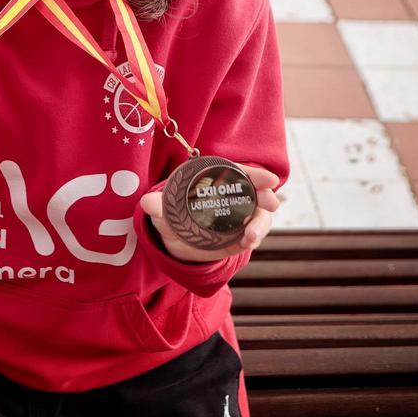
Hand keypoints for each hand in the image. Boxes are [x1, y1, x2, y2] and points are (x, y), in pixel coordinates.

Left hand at [139, 164, 279, 262]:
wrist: (175, 240)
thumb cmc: (171, 215)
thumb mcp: (163, 210)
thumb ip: (158, 206)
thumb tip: (146, 202)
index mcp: (215, 180)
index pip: (239, 173)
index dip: (255, 175)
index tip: (269, 179)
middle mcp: (233, 196)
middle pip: (256, 193)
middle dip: (265, 198)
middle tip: (270, 204)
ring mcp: (240, 217)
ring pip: (258, 217)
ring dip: (259, 225)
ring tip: (251, 236)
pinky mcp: (240, 237)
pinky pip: (251, 237)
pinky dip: (251, 240)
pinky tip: (247, 243)